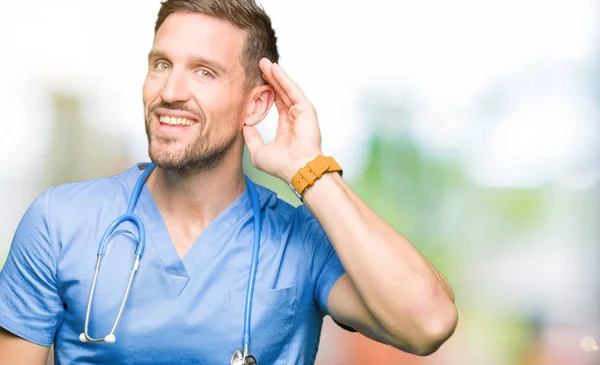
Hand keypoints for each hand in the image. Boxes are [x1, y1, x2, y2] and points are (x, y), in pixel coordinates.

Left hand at [243, 58, 322, 182]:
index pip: (277, 104)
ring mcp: (301, 113)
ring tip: (264, 62)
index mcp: (286, 128)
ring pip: (287, 89)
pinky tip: (274, 69)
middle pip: (281, 93)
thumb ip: (252, 138)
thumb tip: (244, 127)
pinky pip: (293, 90)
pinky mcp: (306, 110)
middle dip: (271, 78)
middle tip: (259, 65)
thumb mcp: (258, 152)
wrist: (297, 170)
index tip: (257, 81)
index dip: (268, 92)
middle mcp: (295, 118)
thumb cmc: (282, 166)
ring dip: (276, 75)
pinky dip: (284, 79)